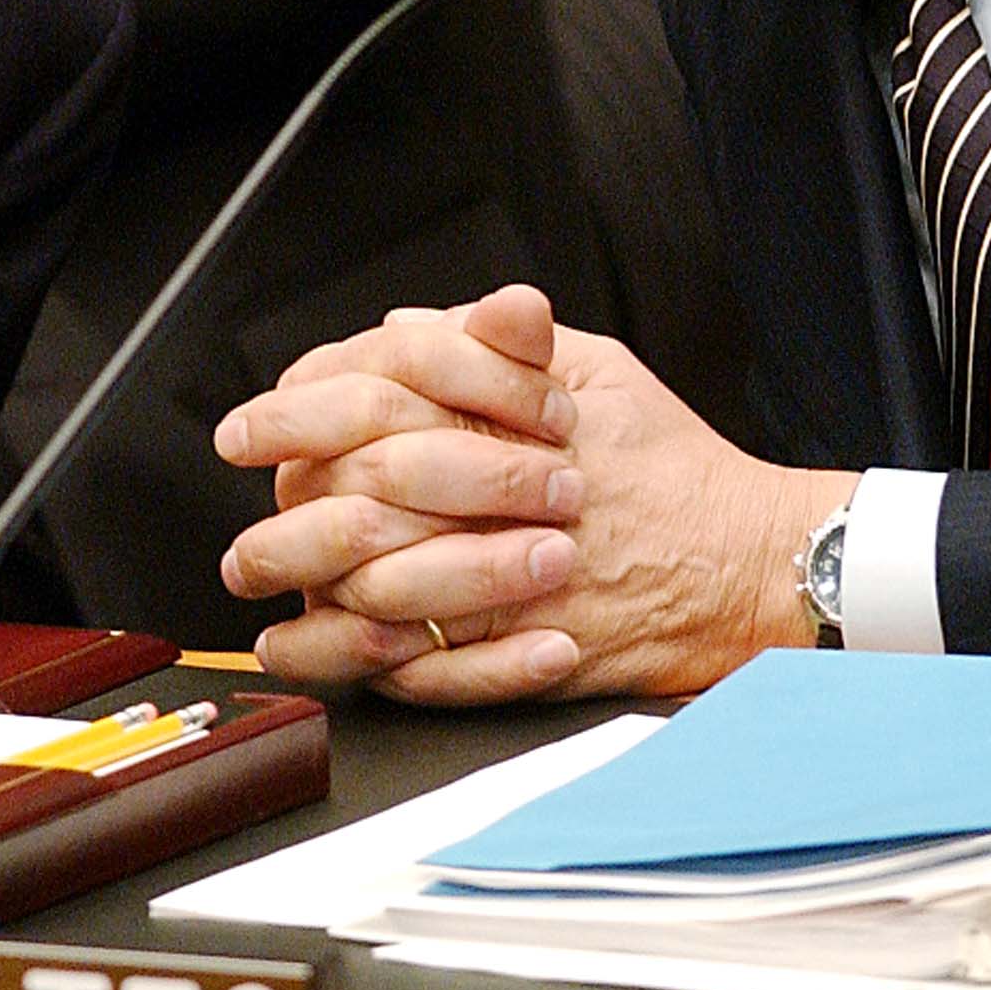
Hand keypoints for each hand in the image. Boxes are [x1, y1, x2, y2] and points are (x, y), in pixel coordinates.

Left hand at [214, 285, 852, 702]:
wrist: (752, 557)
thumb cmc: (671, 462)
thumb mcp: (596, 368)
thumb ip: (497, 346)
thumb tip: (403, 326)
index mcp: (511, 414)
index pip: (374, 395)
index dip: (297, 409)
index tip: (247, 427)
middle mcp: (504, 494)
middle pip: (360, 489)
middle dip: (282, 508)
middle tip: (238, 520)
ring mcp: (513, 578)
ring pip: (378, 580)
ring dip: (302, 583)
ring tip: (254, 583)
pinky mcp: (525, 649)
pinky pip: (417, 663)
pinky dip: (351, 659)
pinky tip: (305, 648)